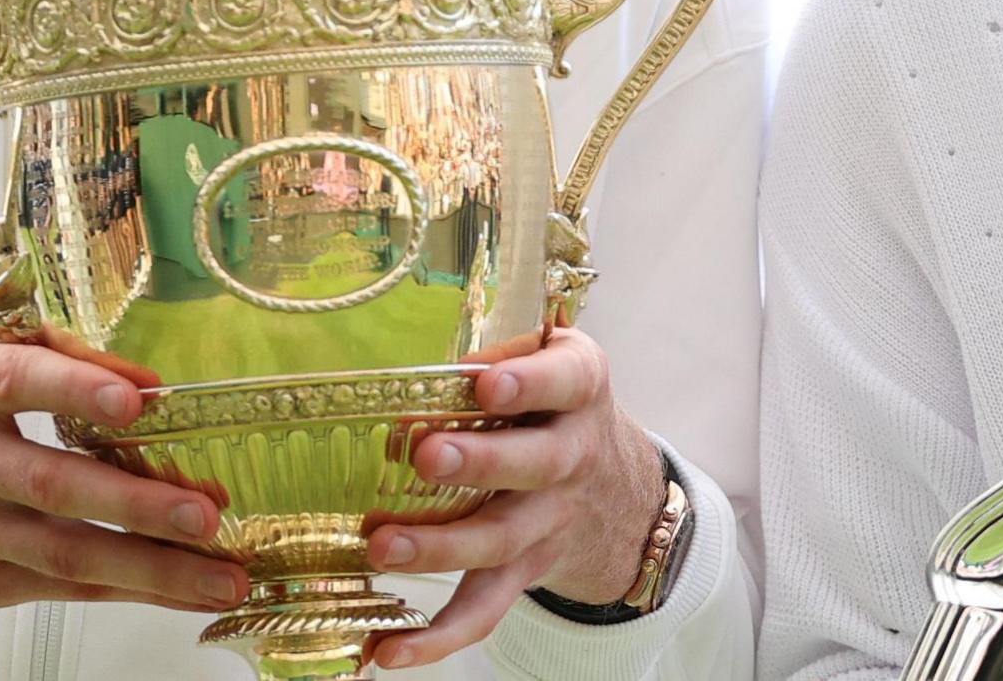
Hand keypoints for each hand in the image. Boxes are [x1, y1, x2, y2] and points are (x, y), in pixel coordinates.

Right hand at [0, 314, 245, 623]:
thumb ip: (29, 340)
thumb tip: (130, 359)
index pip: (12, 377)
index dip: (75, 384)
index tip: (137, 396)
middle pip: (51, 483)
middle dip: (136, 501)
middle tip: (205, 510)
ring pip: (63, 550)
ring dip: (149, 566)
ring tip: (218, 570)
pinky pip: (58, 585)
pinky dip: (122, 589)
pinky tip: (178, 591)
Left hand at [364, 328, 667, 666]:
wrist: (621, 492)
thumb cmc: (560, 408)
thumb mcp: (554, 360)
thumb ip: (500, 352)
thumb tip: (412, 367)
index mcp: (579, 391)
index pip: (564, 382)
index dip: (527, 383)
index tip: (483, 382)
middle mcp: (571, 458)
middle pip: (532, 466)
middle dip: (479, 462)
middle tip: (426, 455)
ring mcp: (548, 521)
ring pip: (500, 540)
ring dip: (440, 547)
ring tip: (382, 545)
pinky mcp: (524, 572)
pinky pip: (484, 609)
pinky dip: (435, 637)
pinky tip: (386, 650)